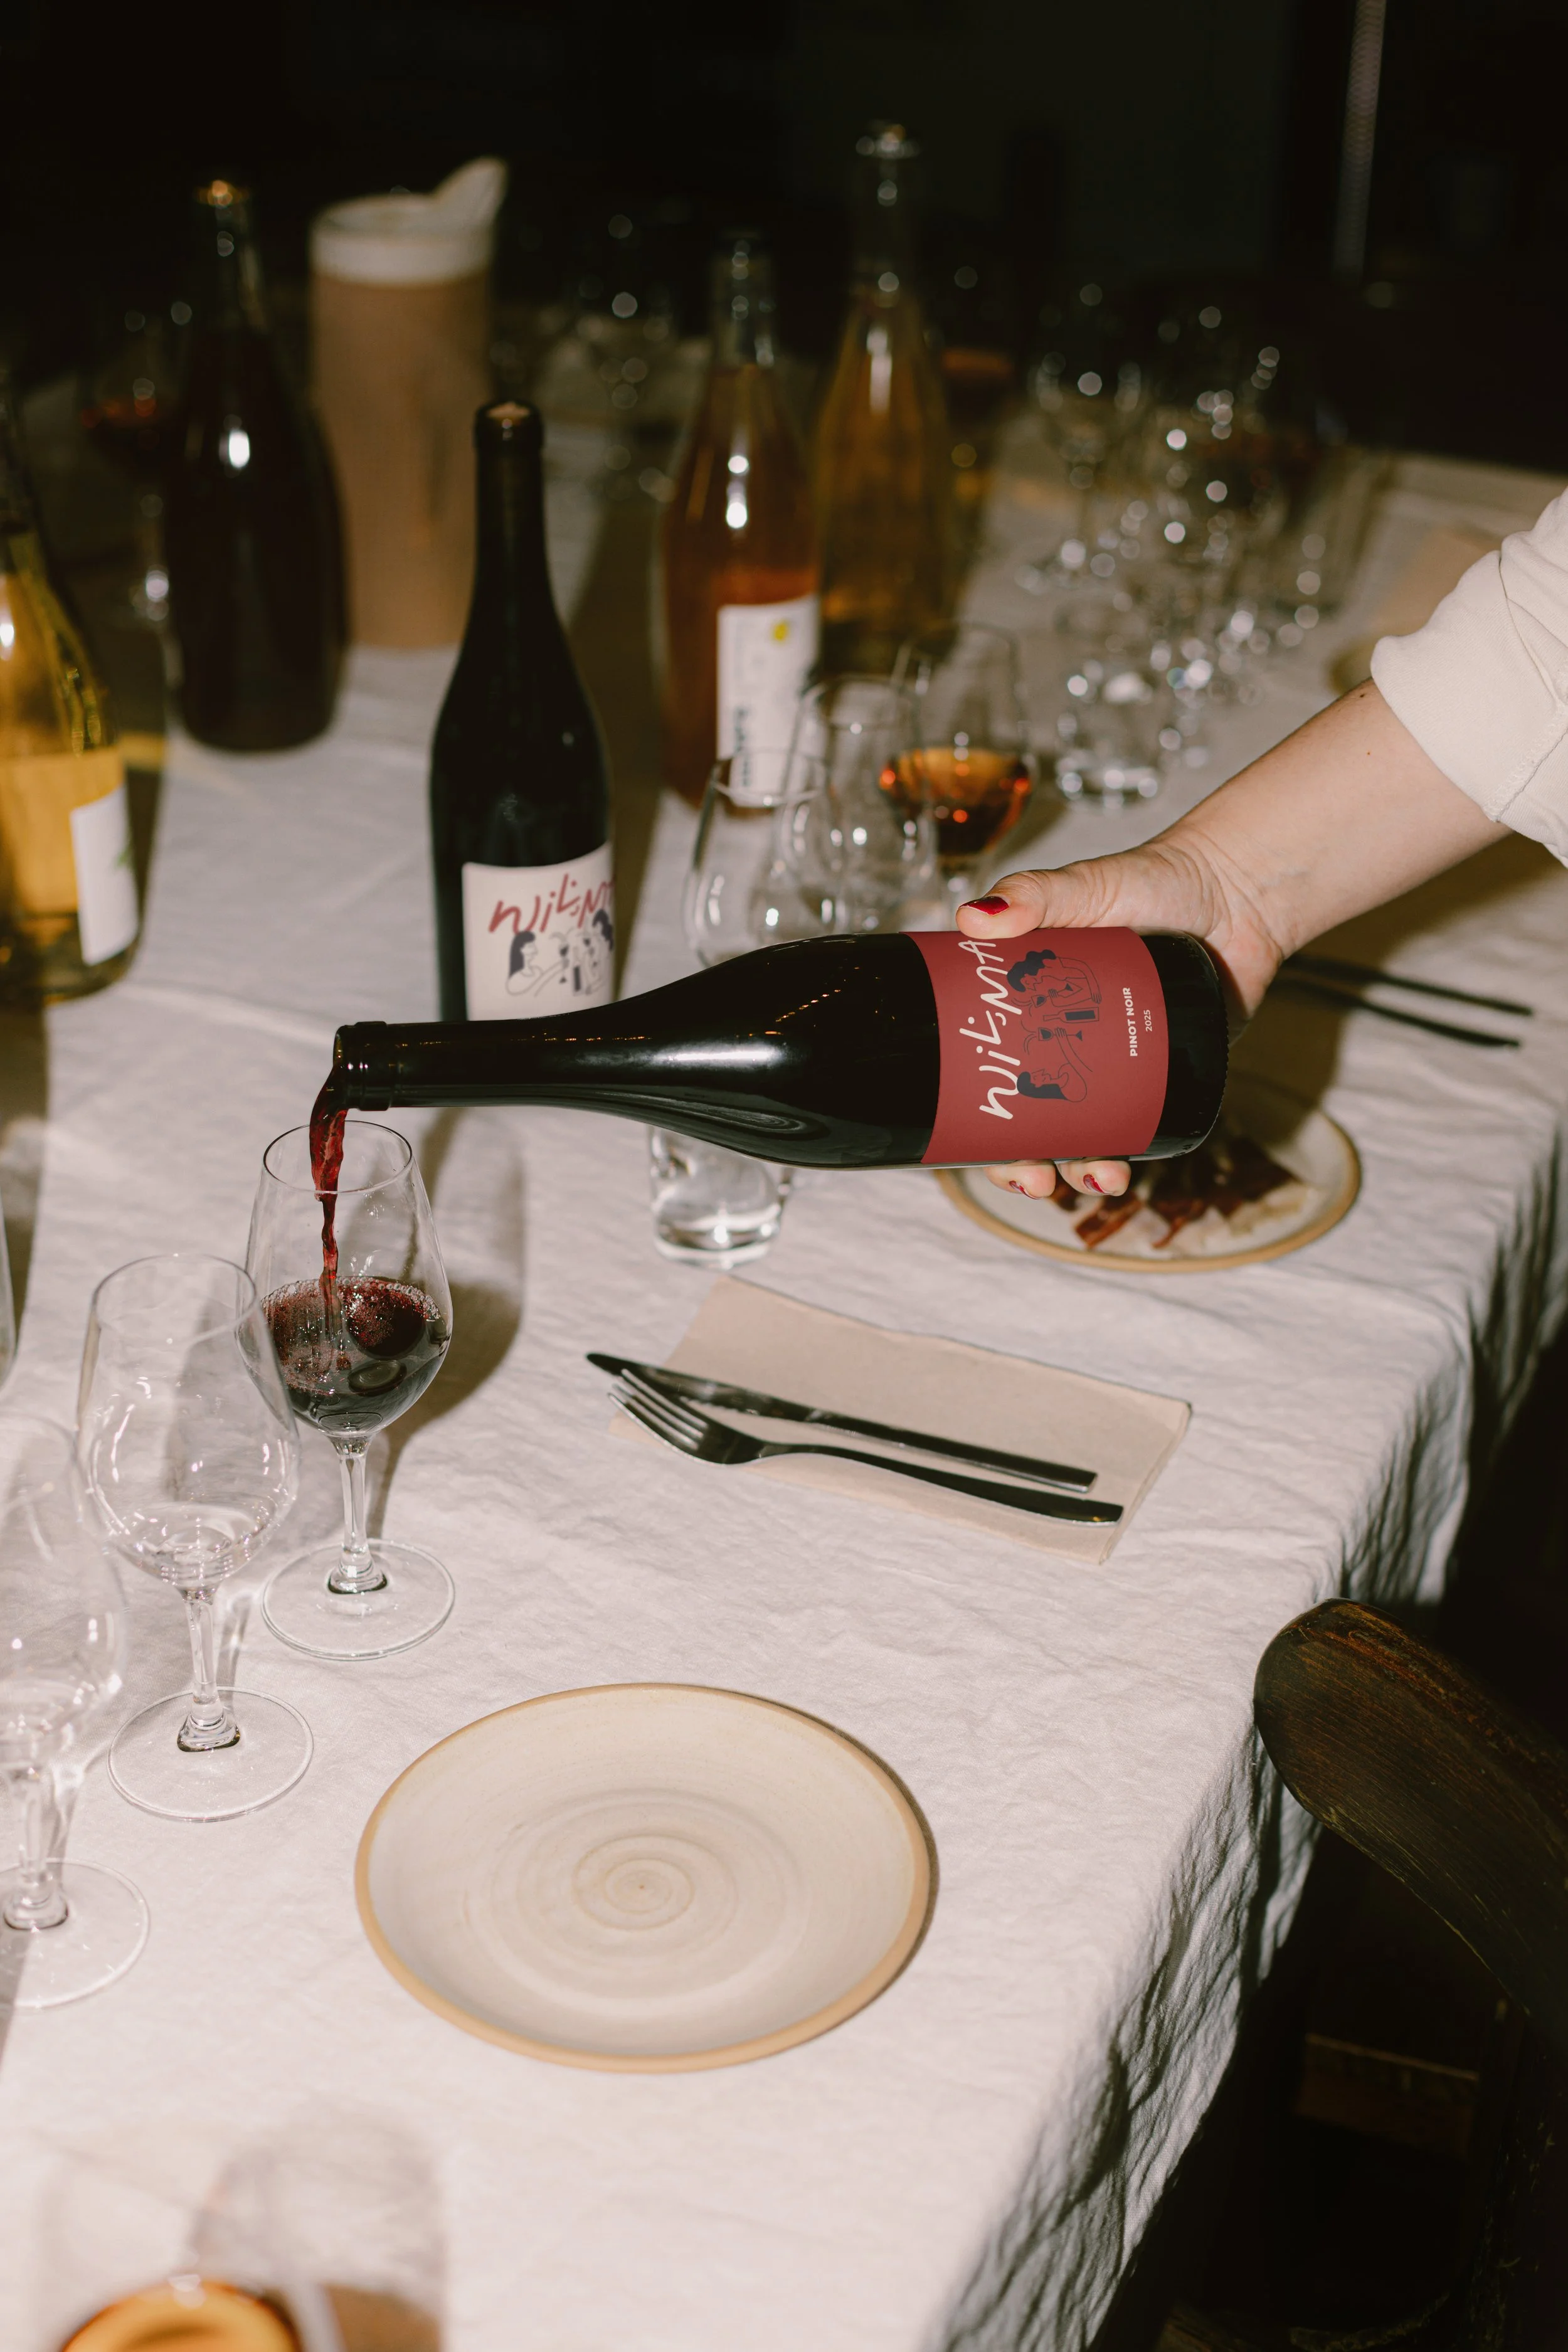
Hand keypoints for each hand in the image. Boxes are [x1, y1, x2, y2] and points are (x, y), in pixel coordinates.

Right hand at [954, 828, 1284, 1199]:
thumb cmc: (1152, 882)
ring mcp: (1113, 1062)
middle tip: (1036, 1177)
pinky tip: (1131, 1168)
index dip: (972, 1115)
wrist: (1236, 892)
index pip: (984, 1070)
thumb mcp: (1084, 886)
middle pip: (1028, 1119)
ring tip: (1101, 1179)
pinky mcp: (1165, 1073)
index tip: (967, 1141)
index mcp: (1024, 1006)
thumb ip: (1033, 895)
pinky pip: (1140, 1124)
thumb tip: (973, 917)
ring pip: (1084, 1133)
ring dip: (1083, 1168)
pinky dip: (1130, 1151)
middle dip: (1026, 1162)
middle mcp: (1060, 1041)